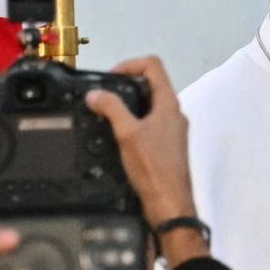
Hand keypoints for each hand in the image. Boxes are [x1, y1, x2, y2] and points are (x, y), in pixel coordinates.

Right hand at [86, 56, 208, 267]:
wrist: (170, 204)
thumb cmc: (153, 168)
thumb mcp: (127, 134)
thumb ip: (111, 109)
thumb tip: (95, 94)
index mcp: (169, 104)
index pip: (153, 66)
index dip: (129, 64)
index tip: (110, 78)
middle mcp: (175, 114)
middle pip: (152, 84)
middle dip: (126, 85)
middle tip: (105, 96)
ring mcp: (173, 130)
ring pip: (151, 105)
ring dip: (129, 105)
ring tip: (108, 114)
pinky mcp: (168, 146)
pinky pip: (151, 123)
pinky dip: (135, 121)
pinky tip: (119, 135)